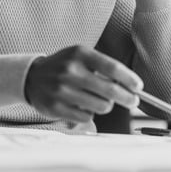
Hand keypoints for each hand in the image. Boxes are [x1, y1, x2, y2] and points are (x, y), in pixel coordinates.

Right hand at [24, 46, 141, 121]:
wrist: (32, 77)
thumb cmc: (65, 66)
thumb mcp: (81, 57)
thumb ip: (104, 67)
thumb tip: (131, 86)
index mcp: (79, 54)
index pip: (112, 68)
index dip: (129, 79)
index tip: (138, 87)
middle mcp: (70, 71)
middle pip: (110, 90)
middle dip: (127, 98)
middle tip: (133, 101)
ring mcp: (62, 90)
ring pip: (101, 106)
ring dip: (106, 106)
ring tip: (100, 101)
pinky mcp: (56, 107)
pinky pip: (87, 117)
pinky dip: (91, 114)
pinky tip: (84, 107)